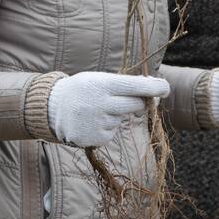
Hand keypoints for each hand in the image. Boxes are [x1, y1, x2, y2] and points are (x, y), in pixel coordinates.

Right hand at [48, 72, 169, 147]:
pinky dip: (106, 127)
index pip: (134, 85)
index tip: (165, 88)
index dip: (153, 87)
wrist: (53, 109)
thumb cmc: (82, 90)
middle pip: (135, 105)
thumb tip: (154, 89)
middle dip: (139, 102)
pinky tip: (91, 121)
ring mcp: (97, 123)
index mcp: (101, 84)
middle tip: (127, 98)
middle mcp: (100, 103)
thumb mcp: (98, 79)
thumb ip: (123, 84)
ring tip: (94, 110)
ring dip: (114, 115)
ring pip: (121, 119)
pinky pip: (112, 132)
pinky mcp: (95, 139)